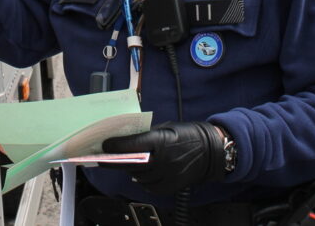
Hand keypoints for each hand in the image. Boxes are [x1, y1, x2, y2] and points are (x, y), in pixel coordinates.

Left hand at [102, 121, 226, 194]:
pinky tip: (139, 174)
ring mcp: (168, 175)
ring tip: (123, 164)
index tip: (104, 145)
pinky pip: (150, 187)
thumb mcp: (166, 128)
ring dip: (129, 170)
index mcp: (161, 141)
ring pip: (139, 176)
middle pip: (132, 163)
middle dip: (115, 161)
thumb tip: (125, 138)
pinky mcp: (172, 186)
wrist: (211, 150)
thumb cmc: (187, 135)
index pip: (132, 144)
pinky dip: (142, 181)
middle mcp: (164, 159)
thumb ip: (147, 134)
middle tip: (103, 158)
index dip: (116, 145)